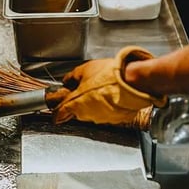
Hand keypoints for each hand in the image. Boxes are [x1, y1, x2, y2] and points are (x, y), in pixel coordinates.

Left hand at [52, 46, 166, 126]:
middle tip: (82, 89)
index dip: (55, 109)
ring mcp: (102, 118)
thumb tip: (67, 80)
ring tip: (100, 89)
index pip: (58, 113)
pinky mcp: (115, 119)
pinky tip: (111, 95)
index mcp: (75, 104)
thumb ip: (72, 77)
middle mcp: (87, 115)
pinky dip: (106, 106)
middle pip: (75, 111)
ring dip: (93, 103)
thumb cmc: (109, 75)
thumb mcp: (84, 70)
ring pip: (91, 112)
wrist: (133, 81)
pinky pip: (106, 113)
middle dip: (77, 102)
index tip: (54, 107)